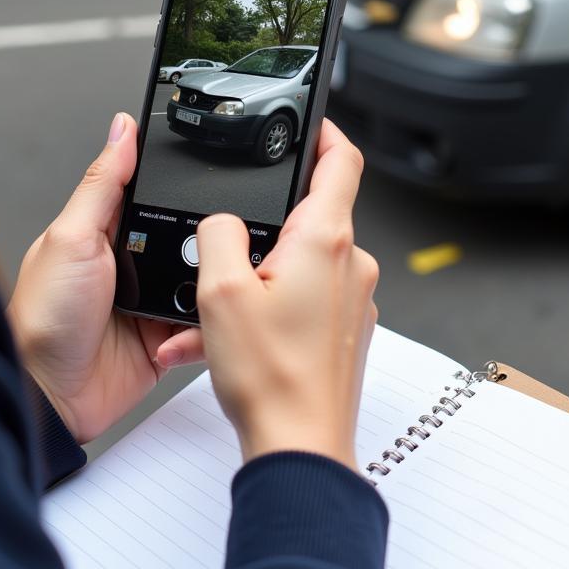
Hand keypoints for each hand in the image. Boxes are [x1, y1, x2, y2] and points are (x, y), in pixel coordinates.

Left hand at [8, 113, 203, 442]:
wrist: (50, 397)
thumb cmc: (43, 319)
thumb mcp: (73, 238)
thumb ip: (102, 183)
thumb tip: (121, 129)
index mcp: (107, 232)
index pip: (156, 195)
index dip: (183, 187)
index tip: (217, 175)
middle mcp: (132, 264)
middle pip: (189, 238)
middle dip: (206, 242)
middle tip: (212, 246)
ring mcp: (150, 302)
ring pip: (203, 281)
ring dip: (206, 287)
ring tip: (199, 292)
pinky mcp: (165, 339)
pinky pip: (201, 325)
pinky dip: (202, 328)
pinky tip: (187, 329)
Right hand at [196, 121, 378, 470]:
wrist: (300, 447)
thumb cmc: (270, 379)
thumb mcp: (219, 293)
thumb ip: (217, 235)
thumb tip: (222, 222)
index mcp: (326, 241)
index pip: (341, 159)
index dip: (325, 130)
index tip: (309, 120)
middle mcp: (350, 264)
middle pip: (311, 216)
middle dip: (265, 227)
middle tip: (226, 253)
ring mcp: (353, 299)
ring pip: (301, 264)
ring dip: (258, 278)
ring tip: (216, 316)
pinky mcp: (346, 329)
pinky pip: (306, 299)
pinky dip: (270, 308)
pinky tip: (233, 340)